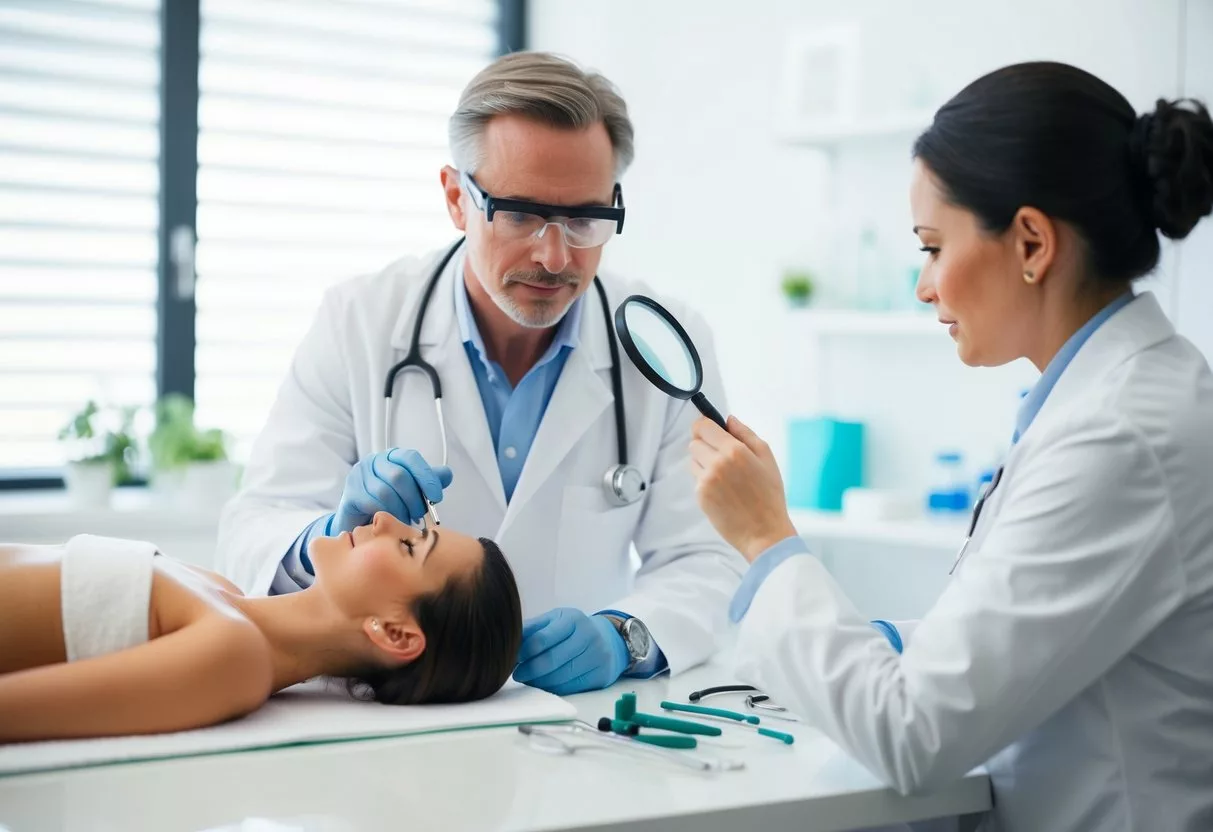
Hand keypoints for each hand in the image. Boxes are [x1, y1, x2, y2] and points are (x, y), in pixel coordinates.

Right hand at [331, 448, 452, 533]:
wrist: (362, 521)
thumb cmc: (391, 503)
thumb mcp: (413, 491)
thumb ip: (429, 481)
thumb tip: (446, 474)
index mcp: (392, 456)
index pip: (411, 458)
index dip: (426, 477)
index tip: (436, 497)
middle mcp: (373, 461)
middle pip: (399, 476)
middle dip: (414, 499)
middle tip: (419, 514)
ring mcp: (358, 476)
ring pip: (385, 492)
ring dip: (401, 510)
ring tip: (407, 520)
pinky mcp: (350, 494)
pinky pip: (372, 503)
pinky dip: (387, 515)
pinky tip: (392, 522)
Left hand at [512, 608, 629, 695]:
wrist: (608, 640)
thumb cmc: (573, 630)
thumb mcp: (555, 620)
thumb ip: (533, 628)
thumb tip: (510, 641)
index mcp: (572, 619)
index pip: (543, 638)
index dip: (524, 651)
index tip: (512, 658)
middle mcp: (588, 636)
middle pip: (552, 660)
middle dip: (530, 669)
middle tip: (517, 674)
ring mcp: (597, 656)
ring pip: (560, 676)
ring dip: (539, 681)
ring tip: (528, 679)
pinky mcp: (600, 675)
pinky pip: (570, 687)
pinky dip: (552, 688)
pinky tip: (543, 684)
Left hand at [689, 415, 797, 561]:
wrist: (764, 532)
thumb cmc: (770, 495)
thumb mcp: (767, 458)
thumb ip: (745, 433)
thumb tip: (728, 419)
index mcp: (734, 450)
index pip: (703, 426)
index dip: (704, 426)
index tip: (709, 430)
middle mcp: (717, 463)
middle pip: (694, 442)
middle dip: (705, 445)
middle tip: (721, 456)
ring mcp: (706, 480)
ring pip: (692, 460)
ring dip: (703, 463)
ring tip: (725, 476)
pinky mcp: (700, 496)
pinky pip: (696, 479)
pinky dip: (705, 481)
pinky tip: (723, 490)